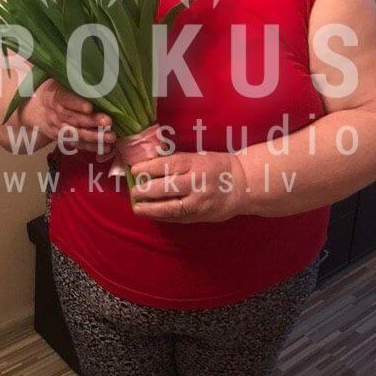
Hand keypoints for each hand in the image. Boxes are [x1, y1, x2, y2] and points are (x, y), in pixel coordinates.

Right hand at [21, 79, 113, 152]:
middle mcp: (55, 114)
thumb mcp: (58, 80)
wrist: (35, 110)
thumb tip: (92, 68)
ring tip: (111, 137)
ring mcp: (58, 128)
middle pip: (73, 119)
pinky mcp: (63, 139)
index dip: (76, 104)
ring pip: (76, 134)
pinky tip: (106, 148)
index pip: (64, 100)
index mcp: (53, 96)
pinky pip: (78, 145)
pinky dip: (92, 147)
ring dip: (94, 137)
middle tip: (108, 121)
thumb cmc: (54, 91)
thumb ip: (72, 79)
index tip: (89, 107)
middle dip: (90, 122)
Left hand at [129, 151, 246, 222]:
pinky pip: (177, 218)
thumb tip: (148, 164)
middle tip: (133, 192)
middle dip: (146, 190)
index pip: (168, 165)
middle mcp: (197, 183)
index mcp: (196, 164)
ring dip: (150, 209)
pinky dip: (162, 217)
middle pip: (166, 187)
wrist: (242, 185)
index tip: (134, 170)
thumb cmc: (216, 167)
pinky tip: (151, 214)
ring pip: (170, 207)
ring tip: (137, 207)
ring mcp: (199, 202)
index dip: (148, 168)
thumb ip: (176, 161)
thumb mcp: (198, 157)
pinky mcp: (200, 216)